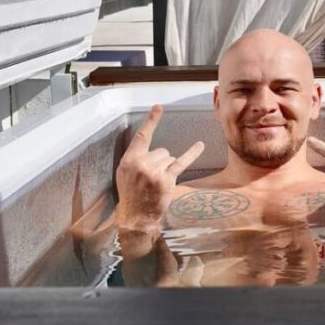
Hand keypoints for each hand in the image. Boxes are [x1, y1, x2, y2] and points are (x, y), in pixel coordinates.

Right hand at [115, 105, 204, 231]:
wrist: (136, 218)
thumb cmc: (131, 195)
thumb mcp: (125, 174)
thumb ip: (135, 158)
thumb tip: (150, 145)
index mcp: (129, 160)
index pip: (141, 136)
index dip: (151, 121)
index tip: (159, 107)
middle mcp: (141, 164)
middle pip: (161, 150)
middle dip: (159, 162)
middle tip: (151, 179)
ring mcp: (154, 172)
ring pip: (169, 158)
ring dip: (167, 169)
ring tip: (156, 183)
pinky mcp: (167, 180)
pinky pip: (181, 162)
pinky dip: (192, 153)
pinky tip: (200, 145)